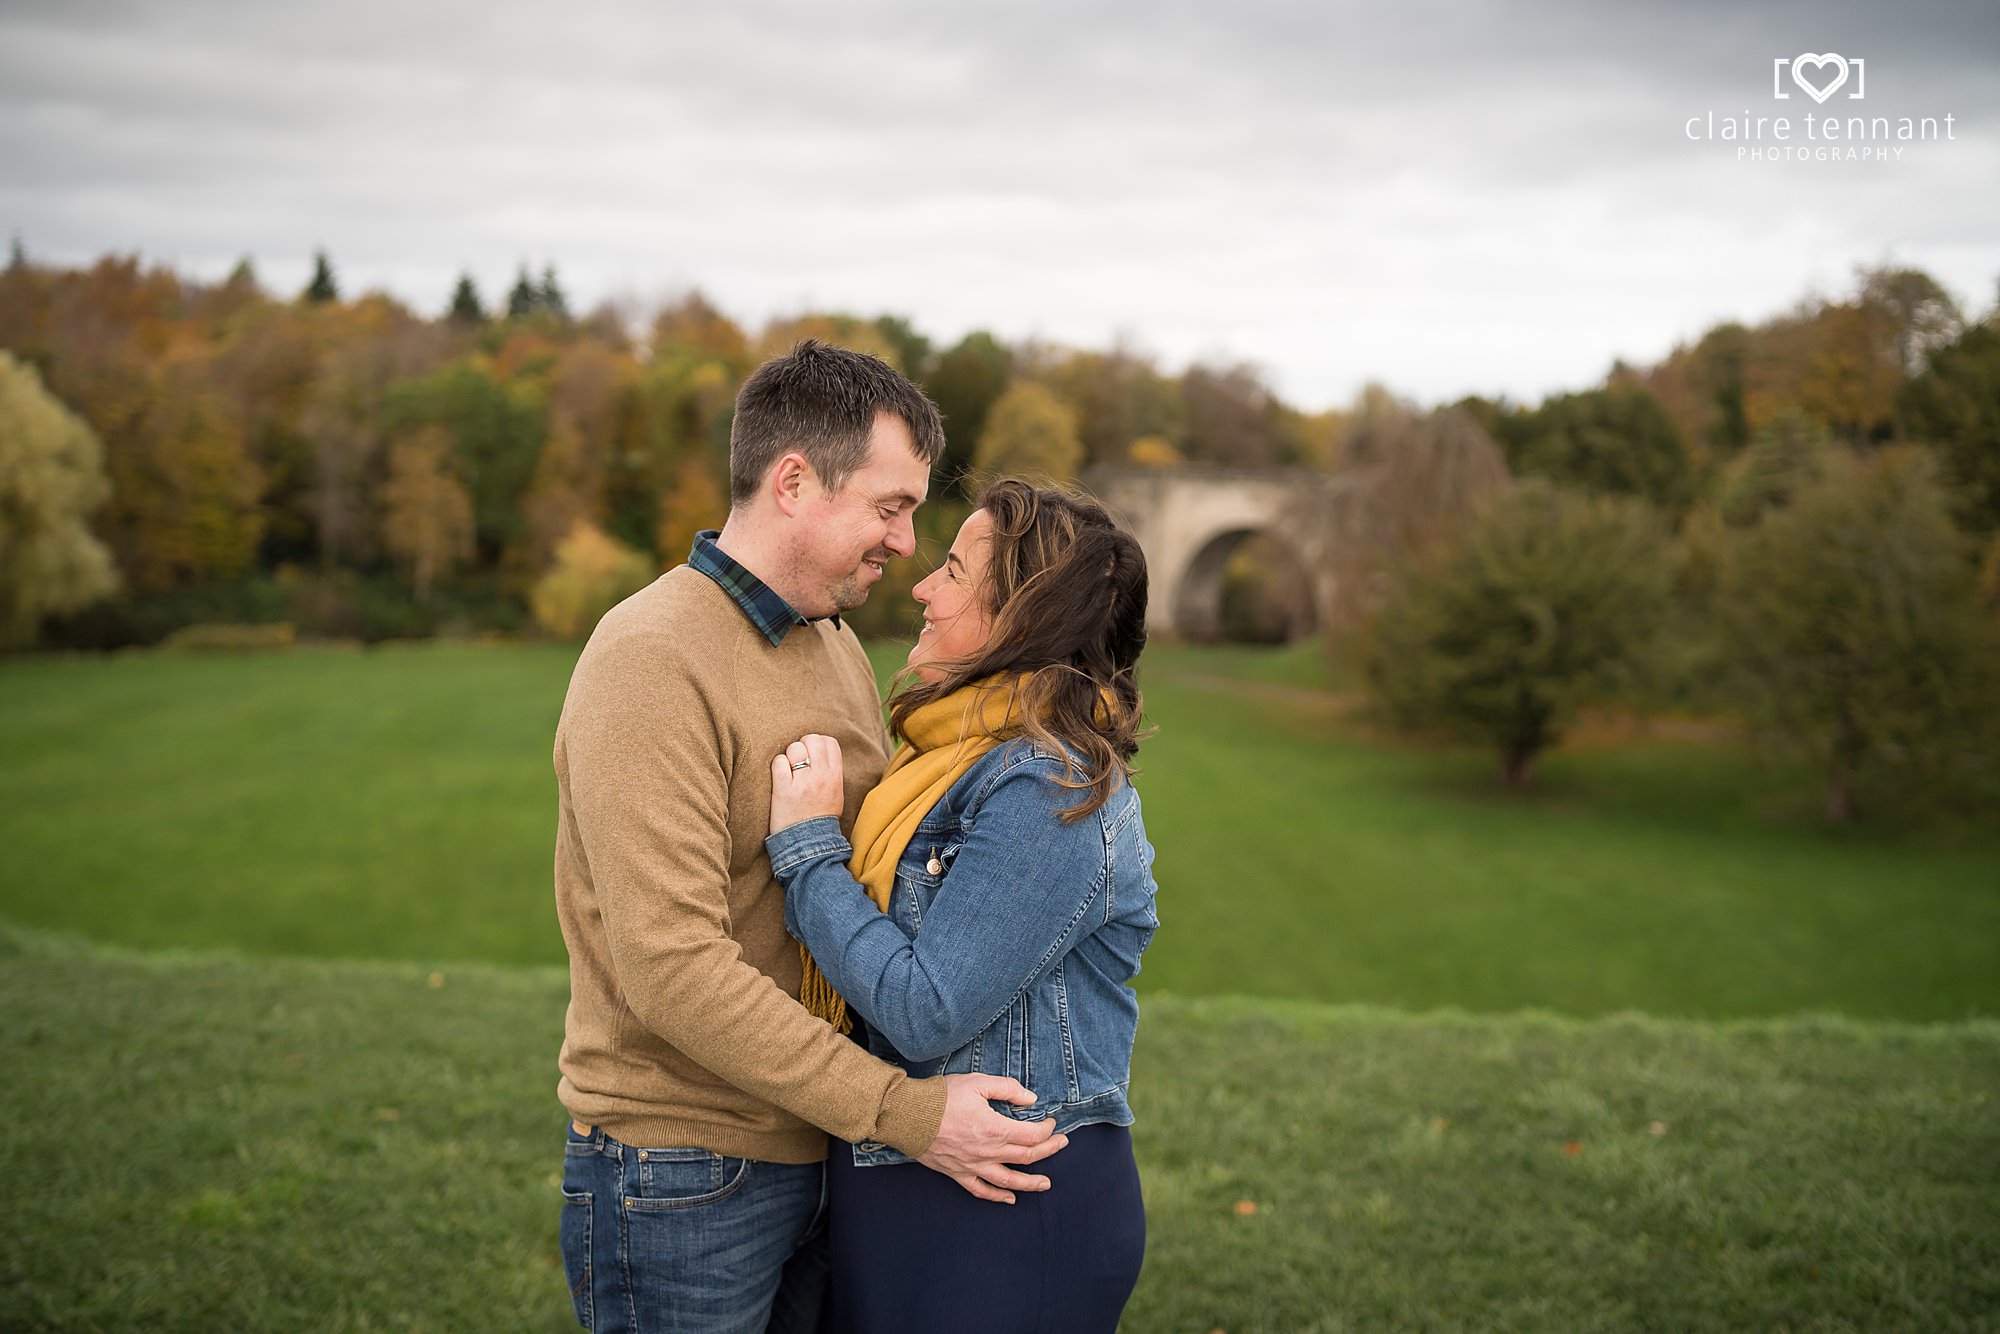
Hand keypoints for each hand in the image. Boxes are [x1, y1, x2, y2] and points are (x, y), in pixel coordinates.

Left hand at [769, 733, 845, 834]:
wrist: (809, 842)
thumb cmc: (821, 816)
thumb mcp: (836, 793)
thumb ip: (831, 771)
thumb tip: (821, 750)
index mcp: (835, 777)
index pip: (829, 742)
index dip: (818, 742)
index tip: (812, 752)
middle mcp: (821, 777)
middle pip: (812, 740)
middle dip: (802, 745)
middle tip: (798, 759)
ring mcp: (802, 783)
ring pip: (794, 749)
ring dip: (789, 756)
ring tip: (789, 771)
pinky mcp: (783, 790)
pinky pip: (779, 762)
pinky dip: (777, 766)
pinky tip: (780, 777)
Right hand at [917, 1074, 1067, 1203]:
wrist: (908, 1115)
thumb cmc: (942, 1096)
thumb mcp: (978, 1082)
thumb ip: (1008, 1089)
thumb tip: (1031, 1099)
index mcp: (996, 1129)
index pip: (1032, 1135)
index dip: (1047, 1129)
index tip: (1051, 1122)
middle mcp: (988, 1152)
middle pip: (1027, 1156)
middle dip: (1048, 1150)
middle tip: (1062, 1144)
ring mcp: (973, 1166)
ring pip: (1009, 1180)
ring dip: (1030, 1183)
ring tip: (1045, 1184)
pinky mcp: (958, 1173)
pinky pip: (980, 1190)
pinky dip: (997, 1197)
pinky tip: (1009, 1199)